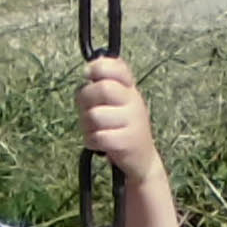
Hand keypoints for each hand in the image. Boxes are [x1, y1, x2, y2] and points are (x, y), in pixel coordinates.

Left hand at [76, 56, 162, 180]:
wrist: (142, 160)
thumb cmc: (120, 128)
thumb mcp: (117, 103)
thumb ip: (102, 86)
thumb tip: (87, 69)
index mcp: (129, 88)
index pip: (117, 66)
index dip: (98, 67)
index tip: (88, 75)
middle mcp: (133, 101)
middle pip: (102, 89)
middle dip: (84, 99)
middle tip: (85, 110)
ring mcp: (132, 121)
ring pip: (95, 115)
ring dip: (85, 125)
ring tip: (92, 130)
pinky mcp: (127, 141)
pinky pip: (98, 137)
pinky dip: (90, 141)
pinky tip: (97, 143)